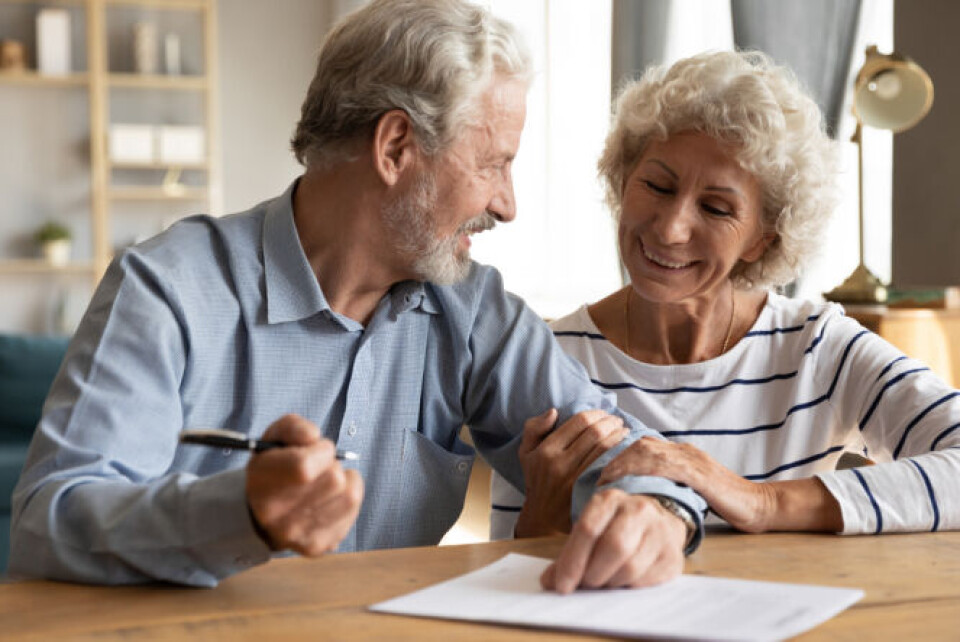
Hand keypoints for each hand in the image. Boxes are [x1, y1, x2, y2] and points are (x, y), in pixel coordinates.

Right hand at [246, 414, 363, 555]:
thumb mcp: (274, 438)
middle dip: (332, 466)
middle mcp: (277, 516)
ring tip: (325, 482)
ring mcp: (298, 535)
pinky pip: (353, 512)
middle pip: (334, 479)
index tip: (316, 450)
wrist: (258, 513)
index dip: (320, 451)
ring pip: (350, 495)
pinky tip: (330, 497)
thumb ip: (294, 427)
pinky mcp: (317, 546)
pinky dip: (348, 497)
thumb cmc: (272, 468)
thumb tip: (313, 437)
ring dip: (343, 482)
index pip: (303, 466)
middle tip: (319, 468)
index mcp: (261, 485)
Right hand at [515, 409, 627, 536]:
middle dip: (610, 422)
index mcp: (546, 451)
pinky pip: (609, 466)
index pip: (579, 422)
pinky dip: (620, 454)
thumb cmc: (538, 481)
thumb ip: (534, 428)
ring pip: (605, 449)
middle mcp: (560, 464)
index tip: (603, 414)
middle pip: (595, 433)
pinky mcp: (589, 491)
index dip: (596, 413)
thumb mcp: (526, 453)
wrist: (543, 519)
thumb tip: (554, 412)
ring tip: (624, 431)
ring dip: (619, 435)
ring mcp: (576, 480)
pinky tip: (625, 449)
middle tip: (617, 420)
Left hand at [541, 490, 686, 592]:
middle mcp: (637, 509)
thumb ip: (569, 554)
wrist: (658, 521)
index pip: (588, 530)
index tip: (562, 586)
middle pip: (613, 547)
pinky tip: (624, 582)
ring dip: (611, 583)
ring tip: (605, 582)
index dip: (572, 562)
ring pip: (631, 567)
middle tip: (586, 584)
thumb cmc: (615, 528)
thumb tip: (549, 582)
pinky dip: (629, 587)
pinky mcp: (673, 554)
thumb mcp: (591, 530)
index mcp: (609, 500)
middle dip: (594, 574)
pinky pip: (647, 580)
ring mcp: (660, 530)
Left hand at [599, 437, 772, 532]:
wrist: (761, 505)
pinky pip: (667, 466)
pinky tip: (632, 482)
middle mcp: (685, 451)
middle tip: (598, 477)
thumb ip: (670, 484)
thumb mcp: (692, 488)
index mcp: (682, 453)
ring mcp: (693, 460)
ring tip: (608, 481)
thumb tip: (639, 493)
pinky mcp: (701, 474)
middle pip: (641, 444)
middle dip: (615, 458)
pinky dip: (645, 471)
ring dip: (624, 464)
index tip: (602, 472)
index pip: (642, 445)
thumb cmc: (725, 502)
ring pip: (649, 451)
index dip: (619, 455)